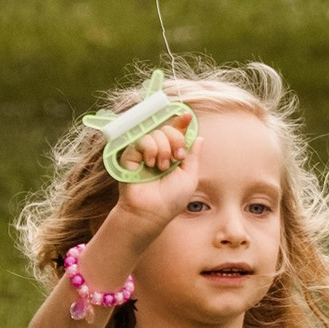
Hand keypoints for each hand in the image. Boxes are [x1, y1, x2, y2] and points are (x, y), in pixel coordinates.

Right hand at [109, 113, 199, 239]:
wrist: (151, 211)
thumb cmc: (171, 199)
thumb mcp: (190, 177)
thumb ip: (193, 156)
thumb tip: (199, 138)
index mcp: (171, 154)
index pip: (176, 132)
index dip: (181, 122)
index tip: (187, 115)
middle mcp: (157, 151)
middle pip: (167, 128)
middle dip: (175, 139)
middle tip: (176, 157)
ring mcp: (142, 152)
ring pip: (155, 133)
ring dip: (163, 149)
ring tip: (161, 167)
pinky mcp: (129, 155)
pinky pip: (141, 140)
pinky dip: (150, 150)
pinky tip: (150, 164)